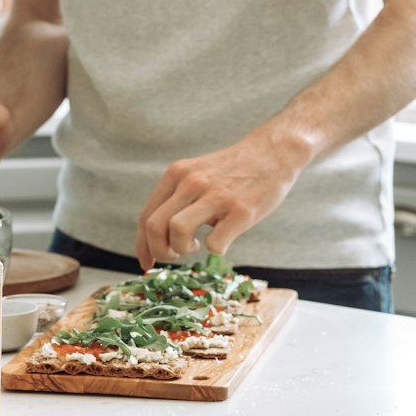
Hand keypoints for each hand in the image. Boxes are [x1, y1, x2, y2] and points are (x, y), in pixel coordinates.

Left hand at [135, 131, 303, 270]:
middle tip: (174, 255)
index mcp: (177, 174)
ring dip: (181, 249)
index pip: (146, 215)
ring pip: (177, 232)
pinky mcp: (241, 211)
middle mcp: (191, 182)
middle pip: (154, 226)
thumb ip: (178, 197)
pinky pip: (215, 244)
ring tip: (195, 246)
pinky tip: (223, 239)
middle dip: (159, 251)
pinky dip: (216, 249)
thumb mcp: (197, 173)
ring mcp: (216, 196)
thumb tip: (160, 236)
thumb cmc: (233, 171)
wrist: (273, 153)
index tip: (147, 262)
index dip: (142, 245)